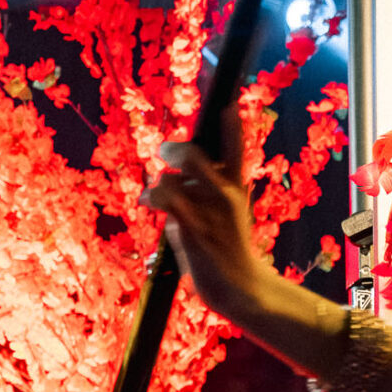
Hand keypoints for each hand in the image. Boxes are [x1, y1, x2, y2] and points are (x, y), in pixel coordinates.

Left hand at [138, 109, 263, 324]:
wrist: (243, 287)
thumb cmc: (228, 253)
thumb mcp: (226, 216)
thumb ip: (202, 194)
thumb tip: (170, 182)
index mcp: (237, 187)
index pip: (236, 147)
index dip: (231, 123)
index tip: (228, 104)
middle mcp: (225, 192)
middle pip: (193, 153)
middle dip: (172, 150)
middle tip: (164, 153)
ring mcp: (209, 209)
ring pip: (169, 178)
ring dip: (157, 187)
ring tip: (155, 201)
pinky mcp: (193, 225)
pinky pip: (163, 197)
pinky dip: (151, 199)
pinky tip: (149, 207)